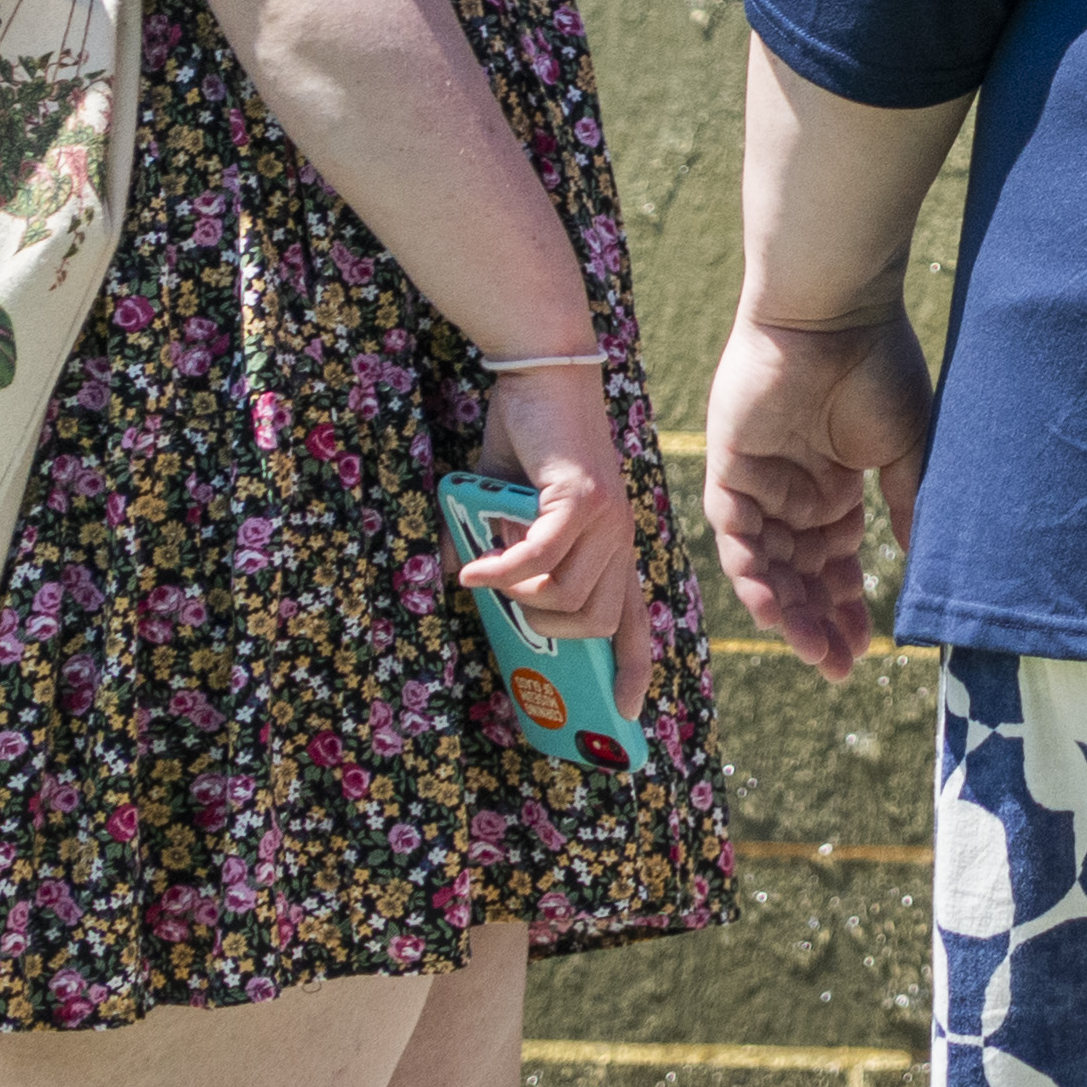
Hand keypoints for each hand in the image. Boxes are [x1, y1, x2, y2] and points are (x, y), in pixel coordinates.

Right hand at [468, 366, 640, 644]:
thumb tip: (452, 581)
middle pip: (594, 622)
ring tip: (489, 572)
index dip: (632, 669)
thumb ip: (493, 549)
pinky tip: (473, 568)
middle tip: (507, 603)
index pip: (634, 621)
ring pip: (569, 596)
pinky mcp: (583, 497)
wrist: (542, 374)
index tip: (623, 712)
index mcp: (612, 546)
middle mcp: (620, 537)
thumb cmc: (528, 441)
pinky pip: (543, 557)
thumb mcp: (509, 510)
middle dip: (545, 629)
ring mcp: (607, 518)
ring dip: (520, 596)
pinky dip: (503, 570)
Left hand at [704, 308, 932, 677]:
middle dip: (817, 620)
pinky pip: (733, 532)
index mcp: (836, 484)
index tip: (865, 649)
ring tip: (812, 650)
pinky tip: (776, 605)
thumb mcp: (906, 449)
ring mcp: (760, 480)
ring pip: (765, 563)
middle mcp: (795, 489)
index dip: (846, 605)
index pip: (835, 562)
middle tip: (836, 666)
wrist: (835, 311)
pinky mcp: (728, 466)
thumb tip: (917, 565)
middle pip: (799, 573)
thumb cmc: (878, 368)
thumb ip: (905, 506)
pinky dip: (752, 570)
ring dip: (785, 609)